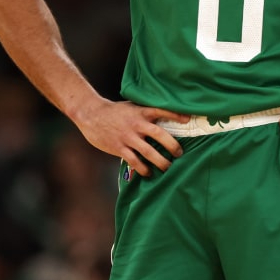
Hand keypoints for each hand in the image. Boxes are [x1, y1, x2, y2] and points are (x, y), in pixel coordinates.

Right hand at [72, 97, 187, 176]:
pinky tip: (149, 172)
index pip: (162, 111)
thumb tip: (164, 119)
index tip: (188, 120)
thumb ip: (146, 112)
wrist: (91, 114)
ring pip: (149, 152)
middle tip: (180, 154)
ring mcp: (128, 137)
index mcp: (141, 112)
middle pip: (160, 135)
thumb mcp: (132, 106)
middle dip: (172, 146)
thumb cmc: (115, 111)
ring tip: (168, 168)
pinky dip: (143, 168)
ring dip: (161, 162)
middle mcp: (137, 124)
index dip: (176, 115)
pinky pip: (134, 161)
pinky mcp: (119, 147)